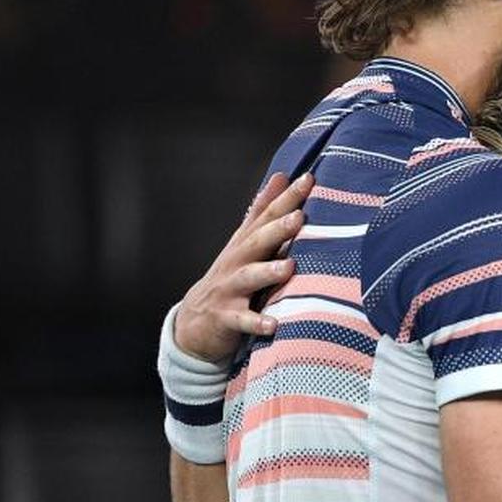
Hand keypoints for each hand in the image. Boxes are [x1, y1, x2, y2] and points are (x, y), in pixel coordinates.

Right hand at [172, 172, 313, 361]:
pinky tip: (274, 324)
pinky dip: (256, 323)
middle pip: (256, 242)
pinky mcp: (226, 318)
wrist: (194, 322)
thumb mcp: (244, 242)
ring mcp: (229, 290)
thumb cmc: (230, 276)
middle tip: (299, 217)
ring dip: (267, 272)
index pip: (266, 216)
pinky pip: (242, 321)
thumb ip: (262, 211)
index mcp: (244, 244)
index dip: (286, 198)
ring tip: (289, 267)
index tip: (308, 179)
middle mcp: (236, 263)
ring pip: (248, 279)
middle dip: (277, 229)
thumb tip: (280, 176)